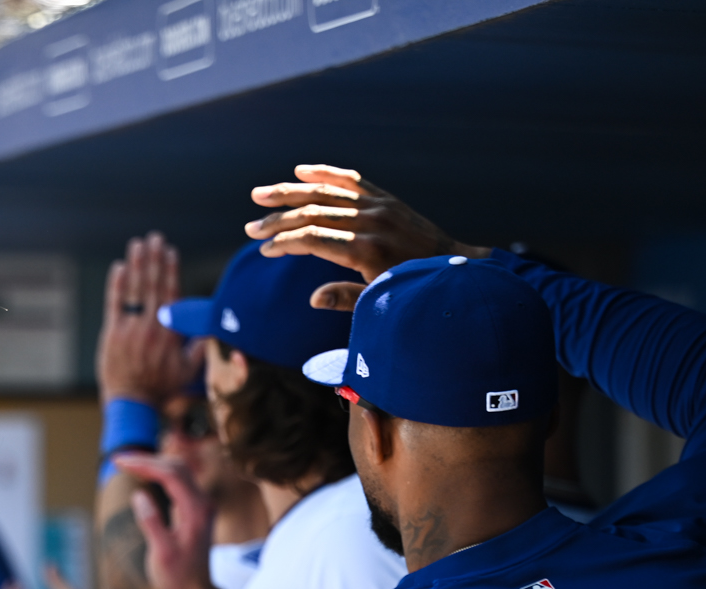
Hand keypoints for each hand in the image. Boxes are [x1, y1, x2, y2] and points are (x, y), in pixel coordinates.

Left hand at [98, 232, 196, 405]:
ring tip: (139, 244)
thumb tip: (213, 328)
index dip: (170, 270)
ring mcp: (131, 328)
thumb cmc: (161, 388)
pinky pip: (116, 303)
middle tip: (154, 237)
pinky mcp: (112, 333)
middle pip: (153, 285)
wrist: (132, 402)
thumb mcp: (188, 370)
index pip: (171, 293)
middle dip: (154, 258)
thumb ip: (200, 347)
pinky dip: (117, 284)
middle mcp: (151, 326)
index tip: (170, 251)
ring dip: (138, 264)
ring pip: (135, 289)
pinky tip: (120, 266)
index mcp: (170, 332)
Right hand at [116, 453, 217, 588]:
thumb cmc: (177, 577)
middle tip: (119, 460)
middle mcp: (203, 503)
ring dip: (154, 464)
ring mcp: (202, 505)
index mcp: (196, 511)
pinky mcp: (197, 509)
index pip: (171, 474)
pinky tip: (145, 475)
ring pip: (180, 471)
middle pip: (177, 467)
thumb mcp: (161, 554)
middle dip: (147, 459)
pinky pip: (180, 481)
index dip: (145, 464)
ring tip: (128, 464)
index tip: (120, 462)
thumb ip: (152, 524)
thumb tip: (138, 496)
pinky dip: (161, 473)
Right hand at [245, 165, 486, 288]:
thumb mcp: (381, 303)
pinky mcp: (386, 198)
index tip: (264, 250)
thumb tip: (313, 298)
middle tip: (250, 227)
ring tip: (260, 195)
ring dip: (289, 193)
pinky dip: (325, 172)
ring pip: (326, 192)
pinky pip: (351, 180)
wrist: (455, 268)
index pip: (313, 238)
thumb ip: (347, 298)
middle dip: (277, 220)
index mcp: (367, 250)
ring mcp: (379, 206)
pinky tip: (301, 170)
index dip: (284, 243)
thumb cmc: (414, 291)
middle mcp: (371, 222)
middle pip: (313, 212)